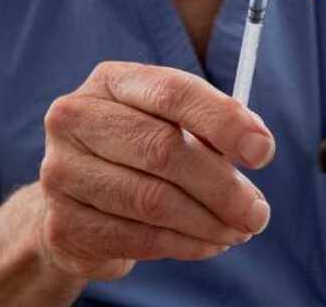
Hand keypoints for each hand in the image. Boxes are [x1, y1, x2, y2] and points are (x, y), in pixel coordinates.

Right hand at [37, 62, 275, 280]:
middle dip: (222, 186)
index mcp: (110, 81)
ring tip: (239, 230)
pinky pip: (139, 238)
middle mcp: (76, 119)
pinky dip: (186, 245)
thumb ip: (211, 128)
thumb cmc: (136, 153)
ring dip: (208, 222)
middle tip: (258, 212)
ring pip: (153, 201)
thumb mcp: (170, 124)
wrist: (75, 203)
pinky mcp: (64, 223)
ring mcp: (62, 172)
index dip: (223, 120)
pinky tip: (209, 243)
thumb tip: (257, 145)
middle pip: (163, 150)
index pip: (172, 92)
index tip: (263, 151)